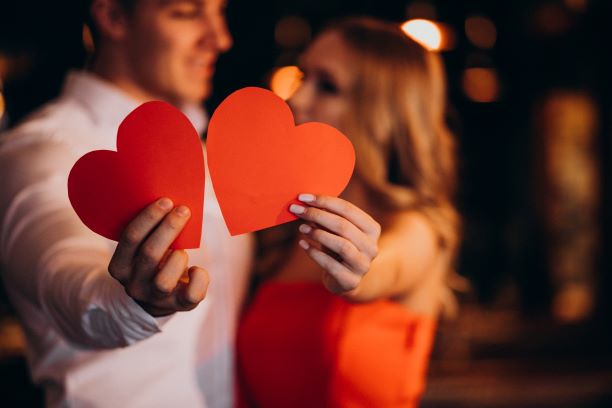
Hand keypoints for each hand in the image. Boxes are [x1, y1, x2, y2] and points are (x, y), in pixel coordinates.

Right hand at [108, 198, 208, 316]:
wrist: (156, 300)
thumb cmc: (152, 262)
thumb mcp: (141, 249)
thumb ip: (149, 231)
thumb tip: (172, 203)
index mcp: (119, 266)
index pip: (130, 238)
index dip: (149, 218)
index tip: (166, 201)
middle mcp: (133, 284)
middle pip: (150, 254)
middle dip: (169, 228)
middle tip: (183, 210)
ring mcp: (155, 298)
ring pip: (164, 280)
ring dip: (177, 258)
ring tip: (182, 250)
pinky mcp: (179, 306)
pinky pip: (192, 294)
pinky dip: (199, 278)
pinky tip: (196, 270)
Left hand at [289, 194, 380, 294]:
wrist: (344, 280)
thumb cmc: (338, 247)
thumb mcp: (335, 231)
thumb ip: (326, 217)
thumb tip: (305, 202)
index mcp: (372, 228)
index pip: (348, 209)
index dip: (325, 201)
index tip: (303, 197)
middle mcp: (372, 246)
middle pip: (344, 226)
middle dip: (318, 216)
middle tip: (298, 211)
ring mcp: (363, 265)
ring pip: (342, 245)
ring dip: (318, 234)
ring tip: (301, 228)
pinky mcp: (351, 281)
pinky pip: (331, 265)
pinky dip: (315, 253)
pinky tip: (303, 244)